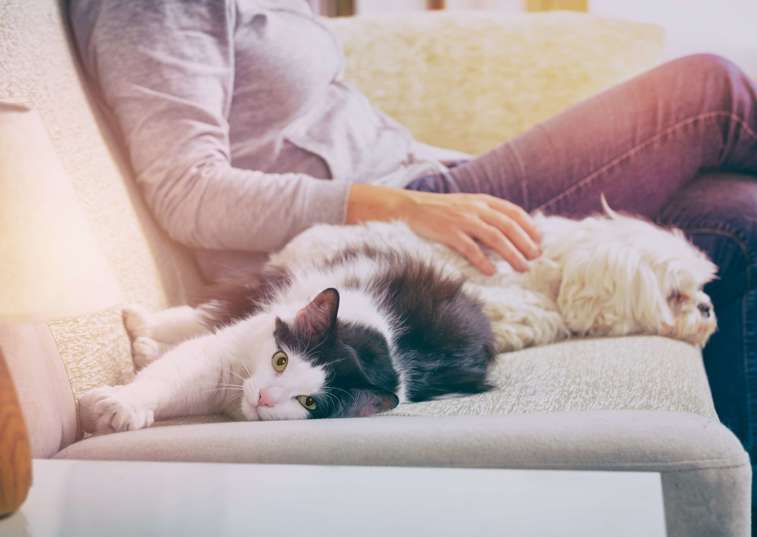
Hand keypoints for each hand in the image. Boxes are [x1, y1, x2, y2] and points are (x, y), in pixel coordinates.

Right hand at [346, 184, 540, 274]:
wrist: (409, 207)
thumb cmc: (440, 210)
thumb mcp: (466, 205)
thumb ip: (486, 214)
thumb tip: (509, 232)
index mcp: (481, 201)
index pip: (513, 211)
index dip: (528, 226)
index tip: (539, 240)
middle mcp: (475, 208)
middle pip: (508, 226)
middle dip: (524, 243)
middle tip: (535, 258)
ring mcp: (462, 220)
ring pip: (494, 237)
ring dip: (511, 254)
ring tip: (521, 268)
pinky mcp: (448, 232)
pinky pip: (470, 248)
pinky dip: (483, 260)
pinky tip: (492, 272)